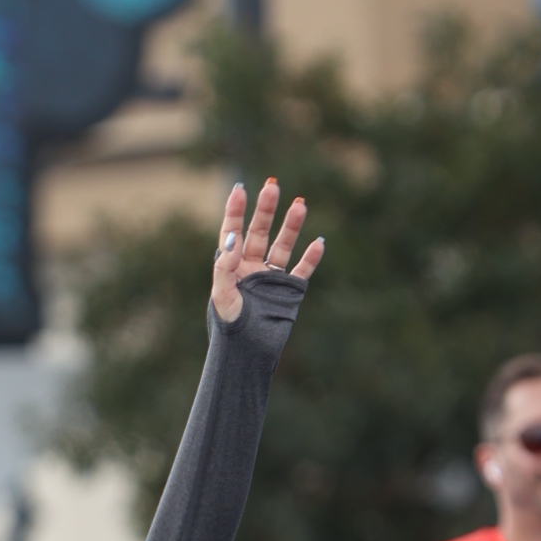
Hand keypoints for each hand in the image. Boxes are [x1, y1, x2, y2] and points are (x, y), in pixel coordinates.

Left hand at [212, 177, 323, 323]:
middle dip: (266, 210)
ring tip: (300, 204)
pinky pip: (302, 270)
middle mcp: (251, 268)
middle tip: (273, 187)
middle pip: (260, 232)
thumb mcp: (222, 295)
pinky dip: (311, 258)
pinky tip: (318, 241)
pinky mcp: (289, 291)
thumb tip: (233, 237)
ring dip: (291, 226)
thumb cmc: (228, 326)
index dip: (236, 211)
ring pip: (283, 246)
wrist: (247, 353)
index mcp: (231, 266)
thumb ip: (225, 266)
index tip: (240, 189)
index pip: (233, 232)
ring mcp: (271, 278)